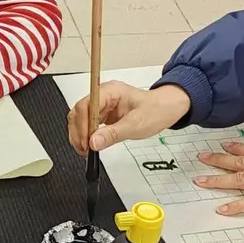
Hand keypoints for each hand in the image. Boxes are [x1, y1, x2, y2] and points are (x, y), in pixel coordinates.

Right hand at [68, 82, 190, 154]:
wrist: (166, 109)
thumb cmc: (155, 110)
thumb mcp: (135, 125)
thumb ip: (113, 134)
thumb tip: (93, 142)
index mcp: (110, 91)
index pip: (86, 105)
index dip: (82, 125)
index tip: (85, 142)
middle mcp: (103, 96)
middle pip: (79, 112)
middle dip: (78, 132)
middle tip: (83, 149)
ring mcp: (102, 105)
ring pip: (80, 119)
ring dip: (79, 135)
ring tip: (86, 151)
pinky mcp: (103, 114)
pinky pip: (88, 124)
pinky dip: (86, 136)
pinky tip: (90, 146)